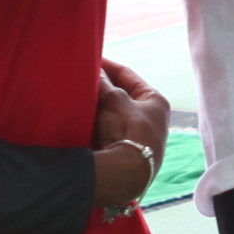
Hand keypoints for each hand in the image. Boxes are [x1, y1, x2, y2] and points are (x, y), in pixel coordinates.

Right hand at [89, 59, 173, 214]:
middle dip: (101, 88)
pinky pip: (108, 131)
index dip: (108, 67)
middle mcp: (152, 119)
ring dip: (97, 107)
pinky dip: (96, 124)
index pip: (128, 76)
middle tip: (81, 80)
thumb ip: (103, 83)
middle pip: (121, 95)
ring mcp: (140, 138)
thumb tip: (94, 68)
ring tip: (78, 97)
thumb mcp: (113, 100)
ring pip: (113, 114)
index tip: (90, 60)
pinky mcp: (127, 154)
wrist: (125, 173)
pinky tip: (81, 120)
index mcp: (156, 101)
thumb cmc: (126, 130)